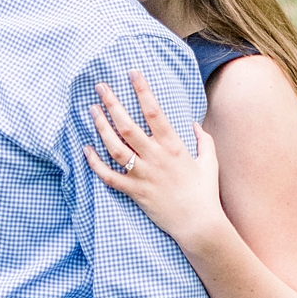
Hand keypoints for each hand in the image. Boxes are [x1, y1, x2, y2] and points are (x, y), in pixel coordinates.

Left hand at [86, 71, 224, 254]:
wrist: (198, 224)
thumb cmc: (205, 193)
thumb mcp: (209, 162)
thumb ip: (204, 140)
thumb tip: (195, 124)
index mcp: (174, 146)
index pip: (154, 111)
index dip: (142, 90)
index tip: (132, 73)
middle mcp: (155, 157)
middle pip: (127, 125)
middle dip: (112, 103)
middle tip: (100, 87)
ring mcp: (143, 175)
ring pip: (115, 148)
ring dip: (101, 128)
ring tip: (91, 111)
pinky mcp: (134, 192)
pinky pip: (109, 177)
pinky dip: (95, 164)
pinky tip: (86, 149)